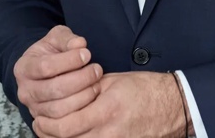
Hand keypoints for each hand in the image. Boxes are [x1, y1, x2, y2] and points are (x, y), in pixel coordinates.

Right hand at [14, 26, 103, 120]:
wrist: (44, 69)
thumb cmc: (52, 51)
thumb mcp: (56, 38)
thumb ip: (67, 38)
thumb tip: (79, 44)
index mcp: (24, 68)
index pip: (45, 67)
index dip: (69, 60)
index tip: (87, 53)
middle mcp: (25, 91)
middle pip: (53, 90)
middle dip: (80, 79)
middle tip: (96, 69)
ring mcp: (34, 108)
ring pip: (59, 109)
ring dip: (83, 96)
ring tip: (96, 83)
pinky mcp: (46, 121)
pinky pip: (64, 121)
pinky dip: (81, 109)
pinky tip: (92, 95)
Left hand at [33, 71, 187, 137]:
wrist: (174, 106)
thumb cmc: (145, 89)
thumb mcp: (114, 82)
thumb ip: (88, 90)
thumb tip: (64, 96)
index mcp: (106, 110)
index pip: (66, 125)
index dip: (48, 124)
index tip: (40, 116)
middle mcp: (110, 131)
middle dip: (49, 134)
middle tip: (41, 125)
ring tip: (54, 132)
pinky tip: (75, 136)